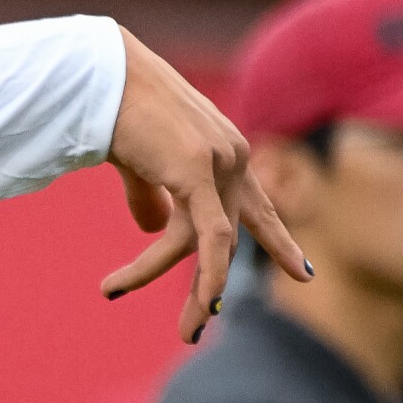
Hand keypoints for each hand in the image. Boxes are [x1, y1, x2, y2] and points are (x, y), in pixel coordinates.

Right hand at [101, 28, 309, 340]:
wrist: (99, 70)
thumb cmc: (110, 104)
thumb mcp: (136, 157)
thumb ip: (149, 193)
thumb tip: (149, 227)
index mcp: (222, 151)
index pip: (257, 205)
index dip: (278, 241)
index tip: (303, 274)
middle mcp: (232, 157)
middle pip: (234, 236)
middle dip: (214, 287)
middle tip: (198, 328)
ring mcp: (219, 162)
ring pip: (215, 243)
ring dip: (198, 292)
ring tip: (182, 331)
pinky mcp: (197, 170)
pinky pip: (208, 236)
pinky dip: (209, 273)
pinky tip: (206, 303)